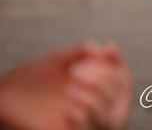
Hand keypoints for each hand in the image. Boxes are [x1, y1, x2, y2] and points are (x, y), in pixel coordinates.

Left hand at [0, 42, 130, 129]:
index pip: (122, 79)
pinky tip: (68, 107)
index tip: (106, 51)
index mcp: (97, 85)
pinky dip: (83, 119)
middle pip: (118, 97)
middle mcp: (95, 105)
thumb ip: (82, 51)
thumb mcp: (60, 58)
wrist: (7, 96)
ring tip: (70, 90)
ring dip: (94, 101)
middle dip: (101, 81)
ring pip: (108, 119)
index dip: (117, 66)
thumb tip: (104, 48)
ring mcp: (85, 121)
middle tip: (75, 72)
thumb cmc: (35, 76)